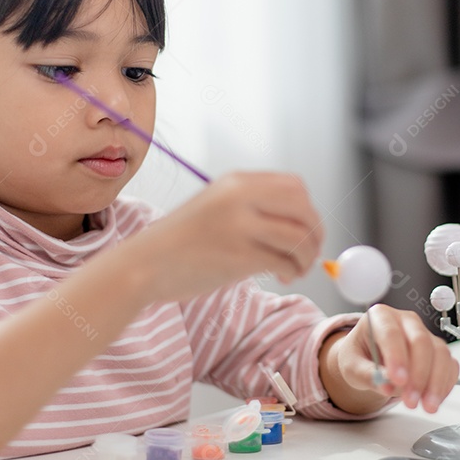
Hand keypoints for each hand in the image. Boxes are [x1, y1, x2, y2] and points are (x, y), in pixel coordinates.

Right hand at [134, 171, 322, 301]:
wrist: (143, 265)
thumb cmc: (180, 242)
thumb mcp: (215, 206)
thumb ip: (252, 205)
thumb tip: (300, 219)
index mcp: (236, 182)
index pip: (294, 186)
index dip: (308, 209)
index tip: (306, 229)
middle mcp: (239, 198)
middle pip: (303, 208)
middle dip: (315, 232)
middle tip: (311, 252)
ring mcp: (239, 226)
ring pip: (299, 237)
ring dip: (307, 257)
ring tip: (296, 270)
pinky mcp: (238, 257)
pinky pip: (284, 261)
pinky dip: (292, 271)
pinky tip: (283, 277)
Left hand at [327, 305, 458, 413]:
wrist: (368, 358)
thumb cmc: (359, 356)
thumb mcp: (351, 367)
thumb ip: (367, 375)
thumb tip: (386, 386)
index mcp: (380, 317)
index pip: (391, 333)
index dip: (397, 357)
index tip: (398, 380)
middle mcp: (406, 320)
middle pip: (420, 341)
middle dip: (419, 374)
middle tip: (411, 401)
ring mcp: (425, 333)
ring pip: (440, 353)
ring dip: (435, 382)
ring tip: (426, 406)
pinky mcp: (437, 350)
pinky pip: (449, 365)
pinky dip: (445, 384)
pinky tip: (434, 400)